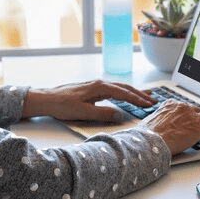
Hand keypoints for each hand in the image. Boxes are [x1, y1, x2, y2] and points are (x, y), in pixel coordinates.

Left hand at [22, 80, 155, 122]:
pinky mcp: (91, 89)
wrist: (46, 99)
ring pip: (119, 88)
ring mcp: (95, 85)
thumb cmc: (62, 106)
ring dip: (132, 93)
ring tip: (145, 97)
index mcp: (99, 87)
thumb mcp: (84, 113)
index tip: (149, 105)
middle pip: (124, 88)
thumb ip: (103, 114)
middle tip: (153, 101)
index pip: (124, 93)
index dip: (138, 99)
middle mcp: (99, 83)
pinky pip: (112, 90)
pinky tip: (125, 96)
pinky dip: (123, 93)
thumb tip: (121, 115)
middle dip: (140, 94)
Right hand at [142, 100, 199, 154]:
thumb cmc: (148, 133)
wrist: (152, 140)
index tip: (191, 114)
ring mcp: (192, 118)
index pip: (184, 107)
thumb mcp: (151, 120)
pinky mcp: (198, 129)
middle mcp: (183, 108)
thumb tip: (155, 125)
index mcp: (171, 104)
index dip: (189, 112)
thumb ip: (158, 120)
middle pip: (197, 111)